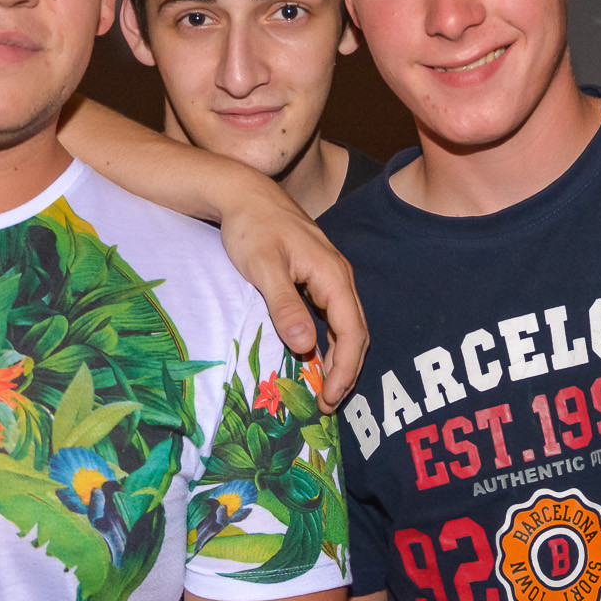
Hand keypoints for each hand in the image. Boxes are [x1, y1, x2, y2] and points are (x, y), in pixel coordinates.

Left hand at [216, 174, 367, 412]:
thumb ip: (284, 304)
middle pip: (356, 331)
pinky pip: (333, 316)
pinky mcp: (318, 278)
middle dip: (346, 370)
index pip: (351, 330)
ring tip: (325, 390)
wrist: (244, 195)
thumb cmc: (251, 228)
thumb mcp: (263, 267)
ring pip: (347, 325)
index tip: (330, 397)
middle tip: (328, 404)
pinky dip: (330, 342)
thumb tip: (304, 346)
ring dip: (340, 358)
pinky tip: (316, 357)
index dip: (346, 367)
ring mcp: (330, 276)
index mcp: (332, 274)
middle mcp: (339, 276)